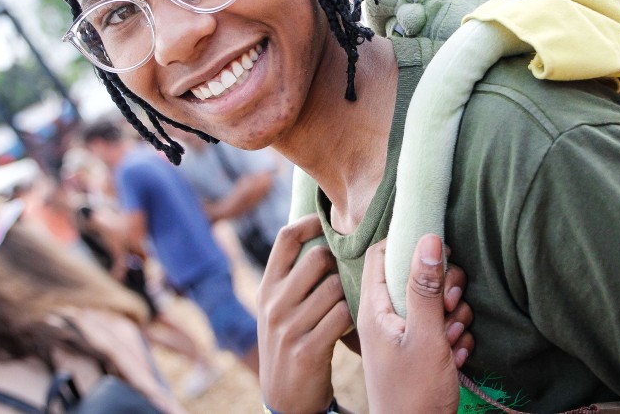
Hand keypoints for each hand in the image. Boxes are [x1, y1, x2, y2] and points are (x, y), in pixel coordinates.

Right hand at [257, 214, 351, 412]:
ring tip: (348, 305)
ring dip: (349, 294)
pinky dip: (353, 318)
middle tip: (349, 276)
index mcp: (266, 288)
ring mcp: (288, 328)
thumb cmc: (290, 342)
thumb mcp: (278, 308)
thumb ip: (293, 277)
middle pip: (317, 257)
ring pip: (336, 287)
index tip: (332, 223)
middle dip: (340, 263)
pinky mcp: (307, 350)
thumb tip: (323, 235)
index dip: (312, 222)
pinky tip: (350, 326)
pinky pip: (343, 316)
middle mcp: (273, 304)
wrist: (284, 399)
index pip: (286, 237)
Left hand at [358, 234, 467, 413]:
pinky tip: (455, 354)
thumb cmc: (415, 394)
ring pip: (433, 300)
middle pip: (414, 274)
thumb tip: (428, 237)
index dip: (408, 245)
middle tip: (448, 306)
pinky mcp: (418, 349)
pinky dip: (453, 336)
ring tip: (451, 338)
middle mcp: (385, 316)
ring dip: (452, 314)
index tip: (437, 256)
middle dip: (442, 286)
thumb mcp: (425, 336)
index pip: (380, 253)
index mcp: (375, 308)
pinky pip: (440, 325)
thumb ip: (425, 287)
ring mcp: (402, 333)